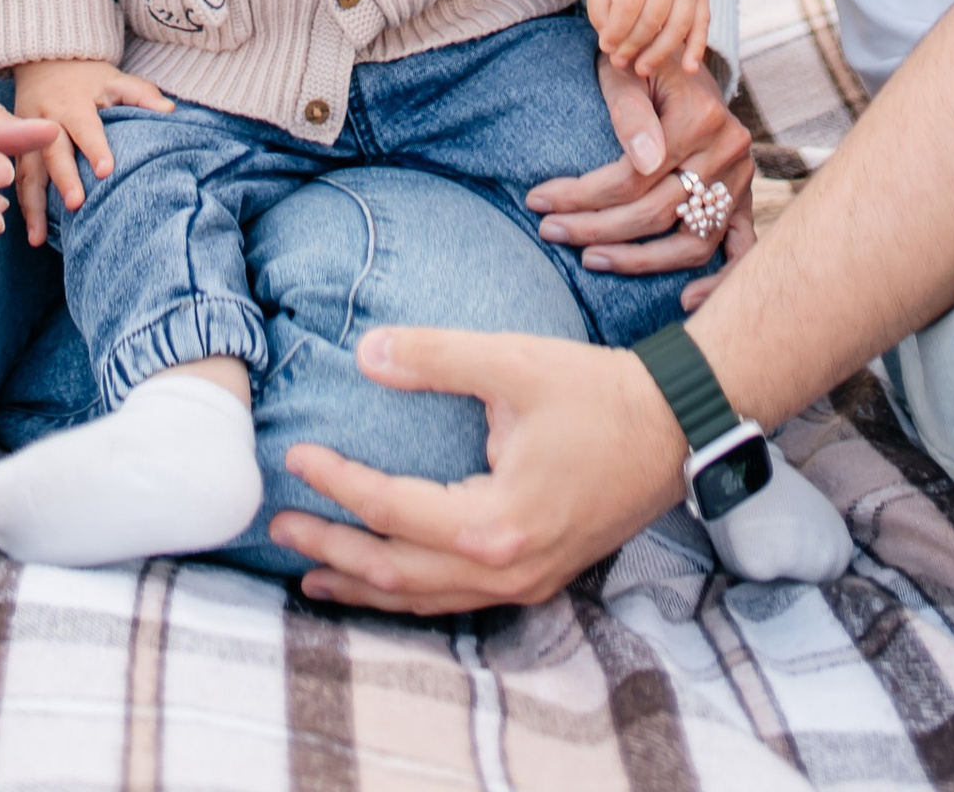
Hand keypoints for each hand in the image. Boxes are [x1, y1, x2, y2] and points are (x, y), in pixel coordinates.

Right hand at [11, 55, 173, 246]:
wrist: (44, 62)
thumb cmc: (88, 78)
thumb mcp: (114, 79)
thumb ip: (141, 93)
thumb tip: (170, 110)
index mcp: (73, 102)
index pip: (86, 126)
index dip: (95, 147)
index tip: (106, 171)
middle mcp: (46, 120)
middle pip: (53, 151)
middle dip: (63, 179)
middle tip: (76, 205)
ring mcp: (27, 135)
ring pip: (28, 172)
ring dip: (33, 206)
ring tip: (39, 238)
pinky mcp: (17, 149)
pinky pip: (19, 180)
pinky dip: (23, 206)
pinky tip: (32, 233)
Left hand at [277, 326, 685, 612]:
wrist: (676, 428)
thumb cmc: (597, 393)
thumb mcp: (514, 363)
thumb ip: (437, 357)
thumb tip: (365, 352)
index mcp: (495, 521)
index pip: (392, 509)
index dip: (337, 483)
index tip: (296, 456)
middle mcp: (505, 567)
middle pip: (395, 573)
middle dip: (331, 549)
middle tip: (277, 525)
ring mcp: (524, 581)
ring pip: (423, 599)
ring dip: (363, 584)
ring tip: (312, 570)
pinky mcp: (537, 576)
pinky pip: (455, 600)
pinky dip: (408, 594)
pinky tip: (386, 579)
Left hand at [531, 55, 756, 298]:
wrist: (680, 57)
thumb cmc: (641, 62)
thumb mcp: (625, 69)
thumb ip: (631, 111)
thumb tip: (643, 161)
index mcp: (700, 117)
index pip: (632, 176)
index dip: (581, 195)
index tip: (537, 201)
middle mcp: (728, 152)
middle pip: (655, 212)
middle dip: (594, 227)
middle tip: (549, 231)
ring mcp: (739, 181)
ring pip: (691, 242)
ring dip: (639, 261)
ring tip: (590, 259)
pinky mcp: (744, 200)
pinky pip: (740, 251)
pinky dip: (718, 281)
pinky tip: (684, 301)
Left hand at [584, 0, 710, 84]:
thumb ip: (599, 4)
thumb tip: (609, 42)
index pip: (629, 4)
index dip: (617, 31)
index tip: (606, 47)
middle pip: (653, 18)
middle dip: (634, 46)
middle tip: (619, 62)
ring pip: (678, 26)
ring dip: (660, 53)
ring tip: (641, 69)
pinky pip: (703, 23)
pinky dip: (697, 48)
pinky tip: (688, 69)